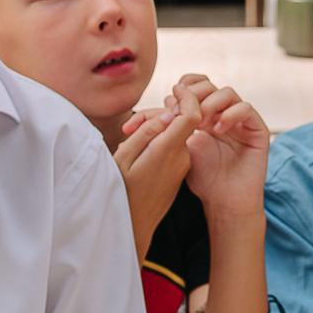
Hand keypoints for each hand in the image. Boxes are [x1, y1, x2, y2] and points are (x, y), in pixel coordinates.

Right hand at [116, 95, 199, 247]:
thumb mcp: (124, 158)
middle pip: (187, 121)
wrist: (134, 226)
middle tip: (142, 116)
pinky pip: (177, 146)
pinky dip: (166, 138)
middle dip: (172, 109)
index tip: (177, 86)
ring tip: (135, 133)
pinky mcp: (180, 171)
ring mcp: (182, 165)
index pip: (191, 115)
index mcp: (167, 150)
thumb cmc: (122, 192)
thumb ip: (146, 132)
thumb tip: (166, 115)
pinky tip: (145, 146)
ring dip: (166, 125)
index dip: (188, 96)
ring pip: (181, 133)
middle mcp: (181, 156)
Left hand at [174, 78, 269, 217]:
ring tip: (200, 122)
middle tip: (183, 112)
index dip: (183, 89)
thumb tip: (168, 96)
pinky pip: (246, 108)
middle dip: (193, 95)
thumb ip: (177, 122)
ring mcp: (242, 120)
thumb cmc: (203, 178)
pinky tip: (217, 130)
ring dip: (210, 103)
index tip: (170, 105)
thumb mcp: (182, 146)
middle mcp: (224, 113)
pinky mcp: (257, 129)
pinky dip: (230, 114)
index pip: (196, 85)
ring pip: (227, 92)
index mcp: (206, 114)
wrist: (224, 202)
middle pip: (210, 85)